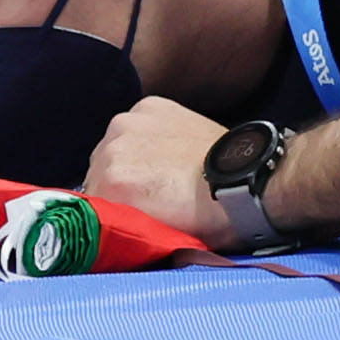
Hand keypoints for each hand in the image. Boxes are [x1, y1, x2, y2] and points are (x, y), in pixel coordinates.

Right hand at [81, 96, 231, 235]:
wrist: (249, 179)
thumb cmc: (208, 217)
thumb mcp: (155, 233)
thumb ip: (122, 222)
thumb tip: (108, 221)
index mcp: (109, 186)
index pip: (91, 202)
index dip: (110, 210)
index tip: (129, 215)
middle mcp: (110, 151)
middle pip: (98, 172)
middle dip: (118, 183)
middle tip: (150, 194)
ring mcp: (127, 124)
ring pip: (112, 147)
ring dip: (129, 156)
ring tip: (160, 168)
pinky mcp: (148, 106)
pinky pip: (133, 124)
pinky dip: (144, 135)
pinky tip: (167, 147)